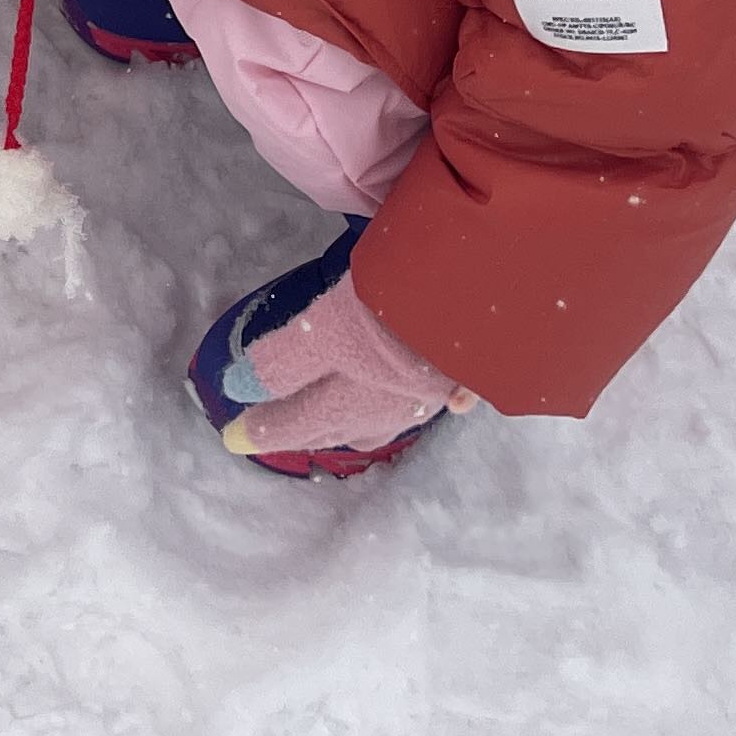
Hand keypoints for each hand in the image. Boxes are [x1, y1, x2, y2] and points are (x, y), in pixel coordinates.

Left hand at [216, 273, 474, 459]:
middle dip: (300, 430)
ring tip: (329, 424)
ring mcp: (428, 393)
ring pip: (378, 422)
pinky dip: (391, 407)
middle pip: (336, 425)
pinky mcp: (461, 376)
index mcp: (353, 394)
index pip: (295, 415)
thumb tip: (236, 387)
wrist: (504, 297)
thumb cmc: (408, 304)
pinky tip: (394, 398)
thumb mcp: (334, 325)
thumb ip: (286, 358)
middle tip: (271, 433)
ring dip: (347, 426)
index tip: (231, 438)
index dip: (262, 427)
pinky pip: (412, 405)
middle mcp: (389, 404)